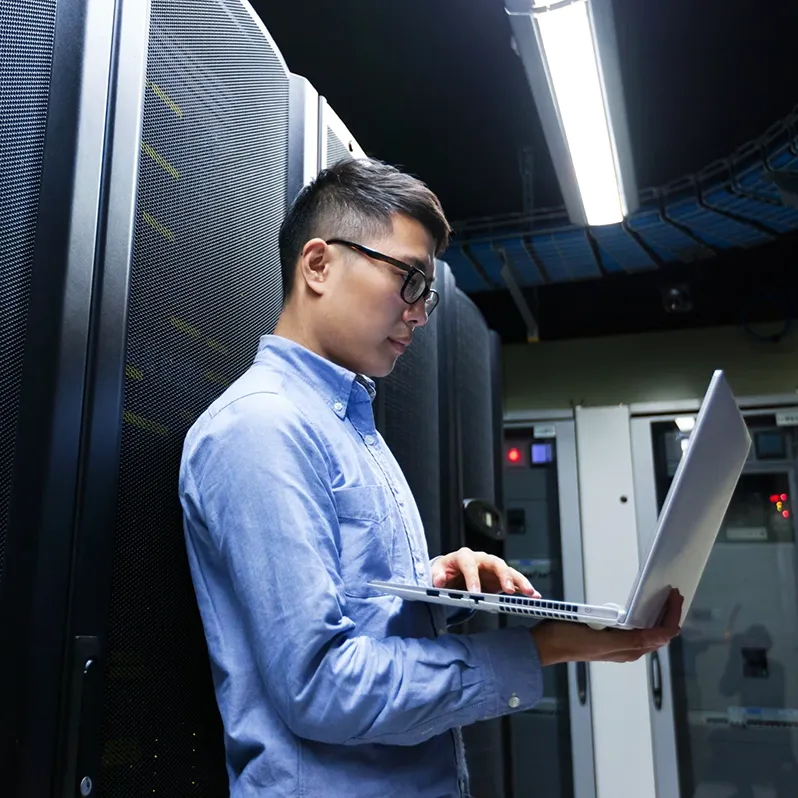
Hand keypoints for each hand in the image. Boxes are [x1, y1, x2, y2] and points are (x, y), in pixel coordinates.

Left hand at [431, 547, 539, 596]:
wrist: (452, 572)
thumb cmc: (446, 570)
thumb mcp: (437, 571)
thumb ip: (437, 575)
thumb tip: (438, 580)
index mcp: (464, 556)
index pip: (469, 564)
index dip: (472, 578)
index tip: (474, 593)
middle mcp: (481, 559)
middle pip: (495, 563)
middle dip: (503, 576)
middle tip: (508, 589)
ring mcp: (492, 568)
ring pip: (509, 571)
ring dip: (519, 581)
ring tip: (529, 593)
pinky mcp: (500, 578)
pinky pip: (514, 581)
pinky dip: (524, 588)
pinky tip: (534, 596)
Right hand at [531, 589, 683, 665]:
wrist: (545, 645)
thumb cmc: (569, 641)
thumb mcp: (602, 639)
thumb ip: (632, 640)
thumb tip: (662, 637)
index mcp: (630, 650)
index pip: (663, 634)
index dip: (673, 615)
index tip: (675, 596)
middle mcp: (628, 649)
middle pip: (659, 633)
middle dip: (670, 614)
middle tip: (673, 593)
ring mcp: (618, 644)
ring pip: (649, 631)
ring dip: (658, 615)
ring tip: (662, 598)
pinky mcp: (608, 637)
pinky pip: (635, 628)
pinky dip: (643, 617)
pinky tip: (638, 607)